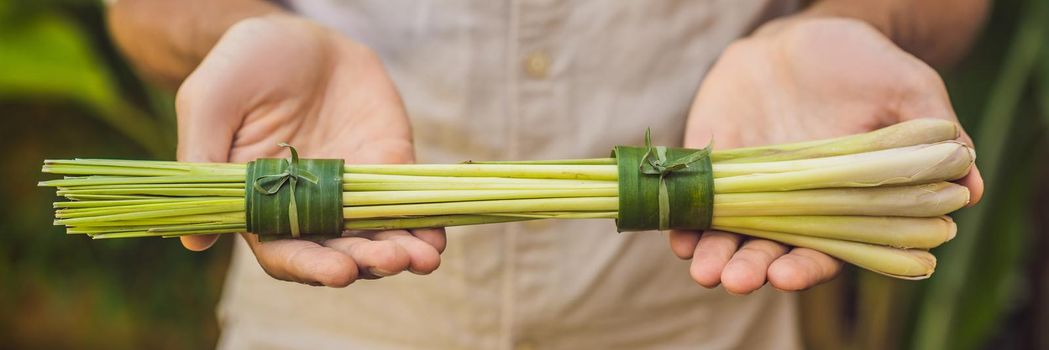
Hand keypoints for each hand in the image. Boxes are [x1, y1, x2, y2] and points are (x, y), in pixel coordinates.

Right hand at [175, 15, 444, 286]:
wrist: (296, 34)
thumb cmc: (242, 67)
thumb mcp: (210, 102)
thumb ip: (201, 162)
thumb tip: (193, 243)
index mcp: (262, 204)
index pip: (286, 252)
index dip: (313, 266)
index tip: (340, 272)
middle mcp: (310, 207)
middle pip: (339, 251)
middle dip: (367, 261)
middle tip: (391, 260)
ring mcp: (352, 189)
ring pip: (377, 235)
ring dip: (401, 252)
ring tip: (422, 258)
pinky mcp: (387, 166)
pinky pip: (408, 203)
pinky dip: (425, 225)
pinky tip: (436, 239)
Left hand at [670, 17, 984, 293]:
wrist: (805, 37)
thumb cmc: (864, 66)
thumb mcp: (906, 91)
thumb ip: (929, 136)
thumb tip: (972, 186)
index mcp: (839, 200)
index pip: (825, 248)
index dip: (808, 265)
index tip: (790, 275)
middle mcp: (790, 202)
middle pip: (769, 249)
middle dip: (751, 267)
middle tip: (736, 279)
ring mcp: (747, 183)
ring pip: (727, 232)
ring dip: (712, 254)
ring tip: (702, 268)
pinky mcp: (712, 158)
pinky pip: (694, 195)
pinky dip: (682, 216)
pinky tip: (674, 233)